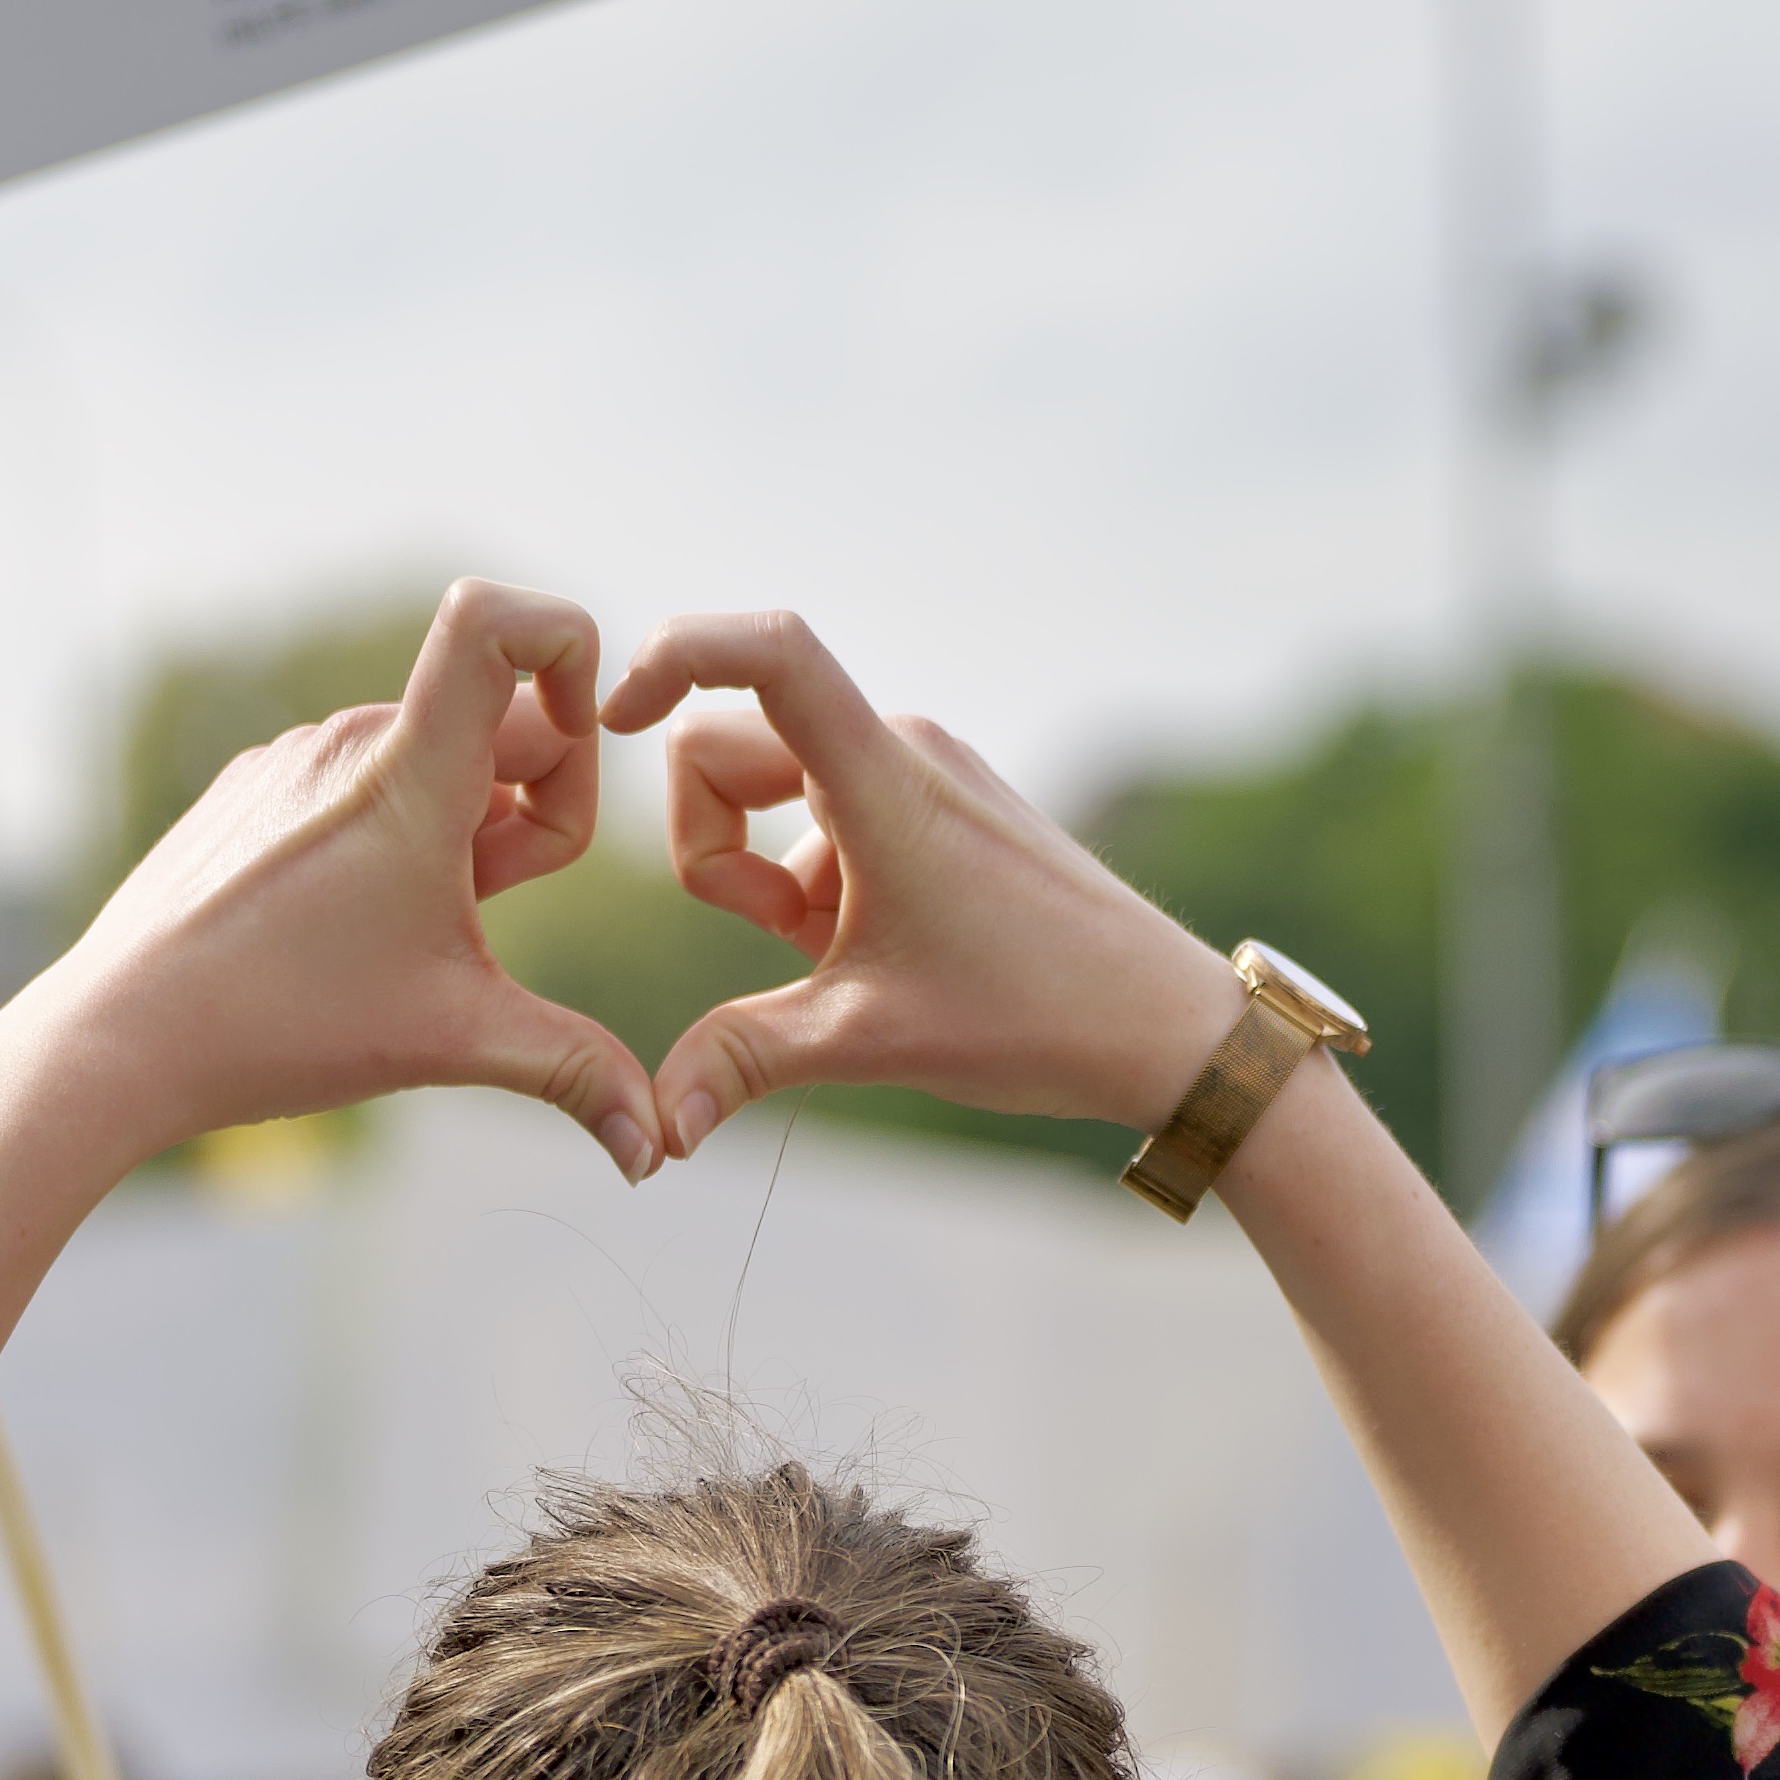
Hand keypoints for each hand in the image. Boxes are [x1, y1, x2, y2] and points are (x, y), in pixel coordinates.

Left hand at [9, 577, 654, 1174]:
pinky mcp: (257, 787)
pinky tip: (351, 919)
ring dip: (466, 830)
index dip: (571, 650)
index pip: (499, 619)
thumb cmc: (280, 1027)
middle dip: (534, 811)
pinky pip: (367, 778)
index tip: (581, 742)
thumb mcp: (453, 1040)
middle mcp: (350, 737)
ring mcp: (297, 757)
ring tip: (413, 928)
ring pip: (439, 756)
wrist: (117, 1038)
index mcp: (409, 772)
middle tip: (489, 907)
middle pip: (506, 719)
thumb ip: (575, 1072)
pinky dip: (396, 834)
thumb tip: (656, 1147)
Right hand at [606, 612, 1243, 1156]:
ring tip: (845, 960)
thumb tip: (654, 1129)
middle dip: (713, 851)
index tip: (611, 717)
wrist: (1168, 1028)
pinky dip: (819, 882)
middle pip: (730, 747)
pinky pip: (830, 818)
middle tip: (784, 946)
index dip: (671, 653)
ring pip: (777, 792)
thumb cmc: (1036, 1020)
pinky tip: (882, 953)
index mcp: (882, 780)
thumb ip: (741, 1062)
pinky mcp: (941, 804)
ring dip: (770, 877)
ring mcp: (925, 773)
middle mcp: (902, 749)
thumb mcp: (869, 1041)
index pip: (767, 650)